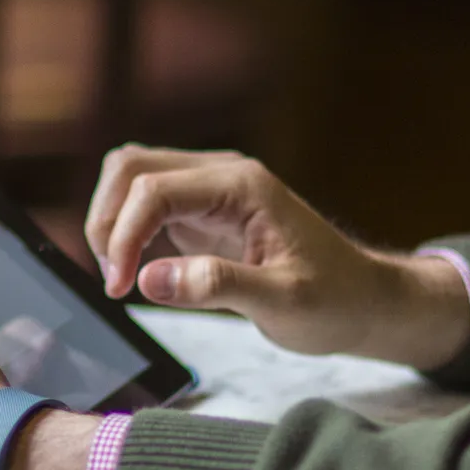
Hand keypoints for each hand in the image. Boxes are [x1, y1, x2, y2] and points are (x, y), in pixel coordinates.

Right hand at [85, 146, 469, 368]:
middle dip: (107, 220)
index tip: (119, 287)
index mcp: (242, 185)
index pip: (154, 189)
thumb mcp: (284, 302)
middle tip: (113, 280)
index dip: (123, 235)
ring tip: (119, 274)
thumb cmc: (333, 300)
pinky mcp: (202, 209)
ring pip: (131, 177)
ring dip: (111, 220)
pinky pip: (145, 200)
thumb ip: (218, 286)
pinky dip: (126, 229)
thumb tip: (148, 279)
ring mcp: (210, 188)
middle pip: (131, 166)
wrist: (362, 300)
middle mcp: (222, 173)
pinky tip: (134, 269)